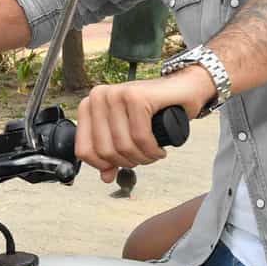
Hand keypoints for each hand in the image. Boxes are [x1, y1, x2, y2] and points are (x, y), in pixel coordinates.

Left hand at [76, 70, 212, 181]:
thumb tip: (106, 177)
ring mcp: (117, 94)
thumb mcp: (126, 133)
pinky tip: (159, 150)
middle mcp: (99, 96)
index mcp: (90, 105)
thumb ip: (112, 154)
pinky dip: (153, 150)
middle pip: (105, 151)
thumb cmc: (153, 110)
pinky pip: (140, 137)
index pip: (84, 150)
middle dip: (128, 162)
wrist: (182, 88)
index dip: (104, 165)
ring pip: (124, 146)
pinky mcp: (137, 96)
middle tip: (144, 158)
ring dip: (143, 158)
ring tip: (153, 154)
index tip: (121, 165)